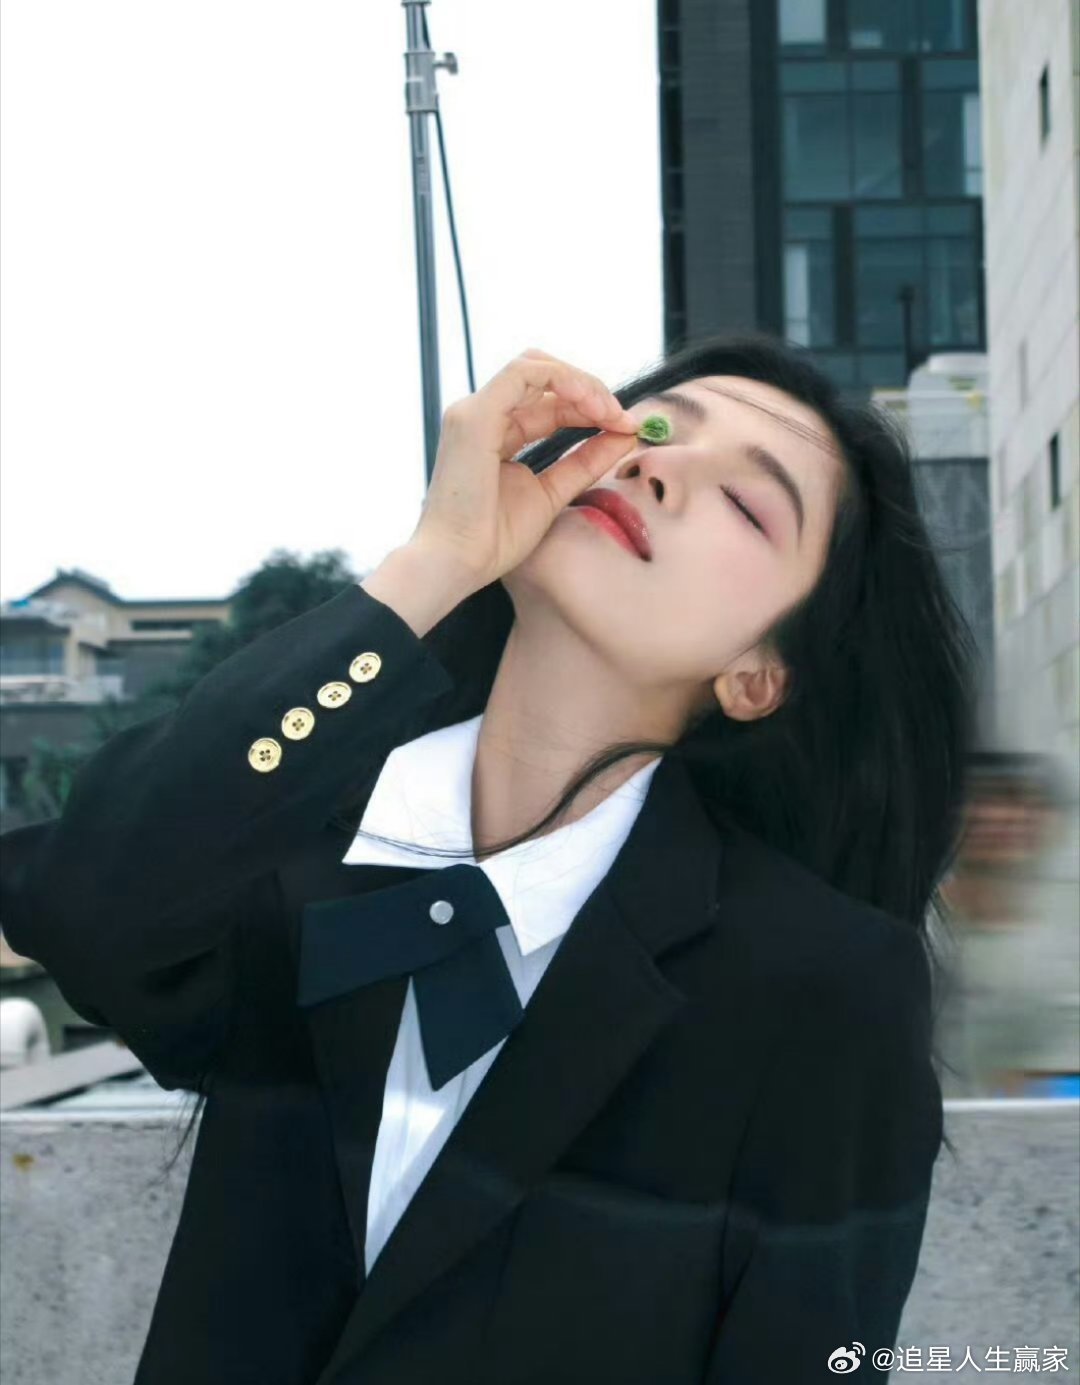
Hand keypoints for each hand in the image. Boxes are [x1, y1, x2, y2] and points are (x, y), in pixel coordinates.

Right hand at [407, 348, 640, 588]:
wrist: (458, 562)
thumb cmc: (493, 539)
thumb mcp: (552, 493)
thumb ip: (585, 462)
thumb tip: (625, 435)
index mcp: (496, 434)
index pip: (549, 404)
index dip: (591, 409)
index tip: (625, 428)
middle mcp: (483, 416)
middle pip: (543, 378)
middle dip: (589, 390)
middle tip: (622, 418)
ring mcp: (474, 412)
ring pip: (535, 366)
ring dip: (580, 383)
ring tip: (610, 411)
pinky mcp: (475, 415)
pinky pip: (523, 374)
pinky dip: (562, 379)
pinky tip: (590, 402)